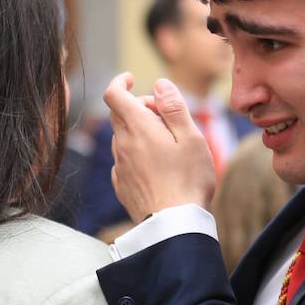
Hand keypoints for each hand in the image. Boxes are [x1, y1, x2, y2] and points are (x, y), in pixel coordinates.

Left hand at [103, 73, 215, 222]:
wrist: (174, 225)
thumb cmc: (188, 179)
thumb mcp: (190, 137)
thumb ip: (173, 107)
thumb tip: (159, 84)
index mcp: (138, 128)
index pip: (113, 94)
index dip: (120, 82)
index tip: (132, 79)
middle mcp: (122, 145)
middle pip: (119, 114)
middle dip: (138, 106)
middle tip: (165, 116)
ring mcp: (120, 166)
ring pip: (122, 137)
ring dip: (138, 131)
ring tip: (167, 145)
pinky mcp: (122, 185)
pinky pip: (124, 160)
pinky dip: (137, 153)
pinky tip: (157, 167)